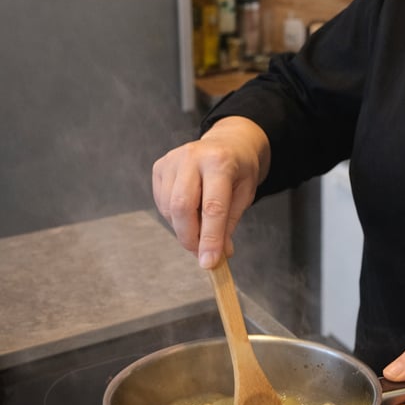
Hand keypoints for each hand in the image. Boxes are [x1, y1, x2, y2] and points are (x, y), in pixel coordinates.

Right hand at [152, 116, 270, 267]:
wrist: (229, 142)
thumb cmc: (239, 170)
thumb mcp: (245, 194)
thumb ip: (229, 224)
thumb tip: (218, 255)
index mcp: (220, 161)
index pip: (212, 207)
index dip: (210, 238)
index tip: (209, 262)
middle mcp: (192, 157)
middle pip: (182, 207)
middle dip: (190, 238)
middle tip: (202, 254)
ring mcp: (172, 160)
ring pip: (169, 208)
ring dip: (183, 229)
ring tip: (201, 228)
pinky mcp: (160, 166)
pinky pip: (162, 203)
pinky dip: (174, 217)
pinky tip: (190, 212)